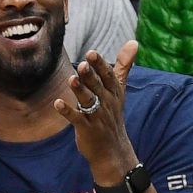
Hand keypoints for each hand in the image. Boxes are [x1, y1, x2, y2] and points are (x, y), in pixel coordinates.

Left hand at [53, 41, 138, 183]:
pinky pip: (76, 119)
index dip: (100, 66)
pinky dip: (67, 111)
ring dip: (79, 90)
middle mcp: (106, 103)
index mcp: (114, 93)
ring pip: (88, 101)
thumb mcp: (119, 90)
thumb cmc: (112, 115)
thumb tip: (134, 42)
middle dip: (90, 76)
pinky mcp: (86, 129)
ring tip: (71, 79)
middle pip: (97, 87)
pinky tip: (58, 103)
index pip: (108, 76)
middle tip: (82, 64)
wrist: (112, 150)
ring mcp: (97, 117)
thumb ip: (124, 66)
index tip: (91, 54)